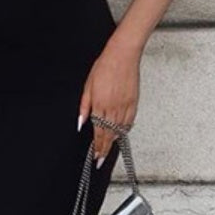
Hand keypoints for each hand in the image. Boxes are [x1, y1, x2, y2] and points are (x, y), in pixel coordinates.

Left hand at [77, 44, 139, 162]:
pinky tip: (121, 134)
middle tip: (101, 159)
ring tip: (109, 150)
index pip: (98, 131)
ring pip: (119, 130)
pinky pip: (129, 121)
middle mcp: (113, 108)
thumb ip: (84, 106)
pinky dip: (125, 130)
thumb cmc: (104, 67)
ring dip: (114, 142)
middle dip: (104, 149)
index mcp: (99, 104)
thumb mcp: (88, 85)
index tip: (95, 156)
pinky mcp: (134, 102)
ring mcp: (125, 106)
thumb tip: (81, 122)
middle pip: (109, 134)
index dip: (97, 146)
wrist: (122, 55)